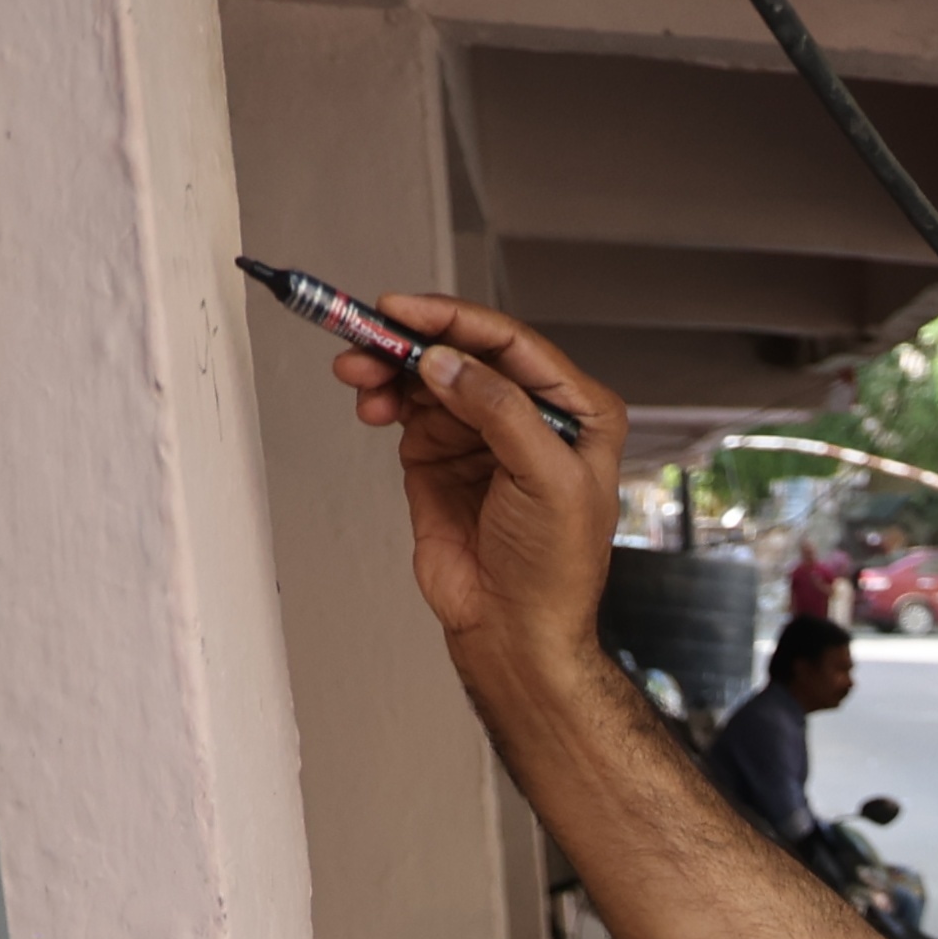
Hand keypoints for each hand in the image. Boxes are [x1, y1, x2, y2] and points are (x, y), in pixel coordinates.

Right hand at [331, 292, 619, 677]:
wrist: (513, 628)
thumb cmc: (555, 567)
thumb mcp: (547, 481)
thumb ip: (500, 412)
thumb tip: (448, 361)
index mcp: (579, 412)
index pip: (512, 345)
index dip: (455, 321)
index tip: (404, 310)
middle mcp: (530, 415)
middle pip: (463, 352)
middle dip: (412, 341)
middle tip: (365, 337)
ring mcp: (481, 433)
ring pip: (428, 375)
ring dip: (389, 368)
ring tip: (359, 375)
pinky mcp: (440, 455)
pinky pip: (407, 407)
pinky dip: (384, 398)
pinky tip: (372, 405)